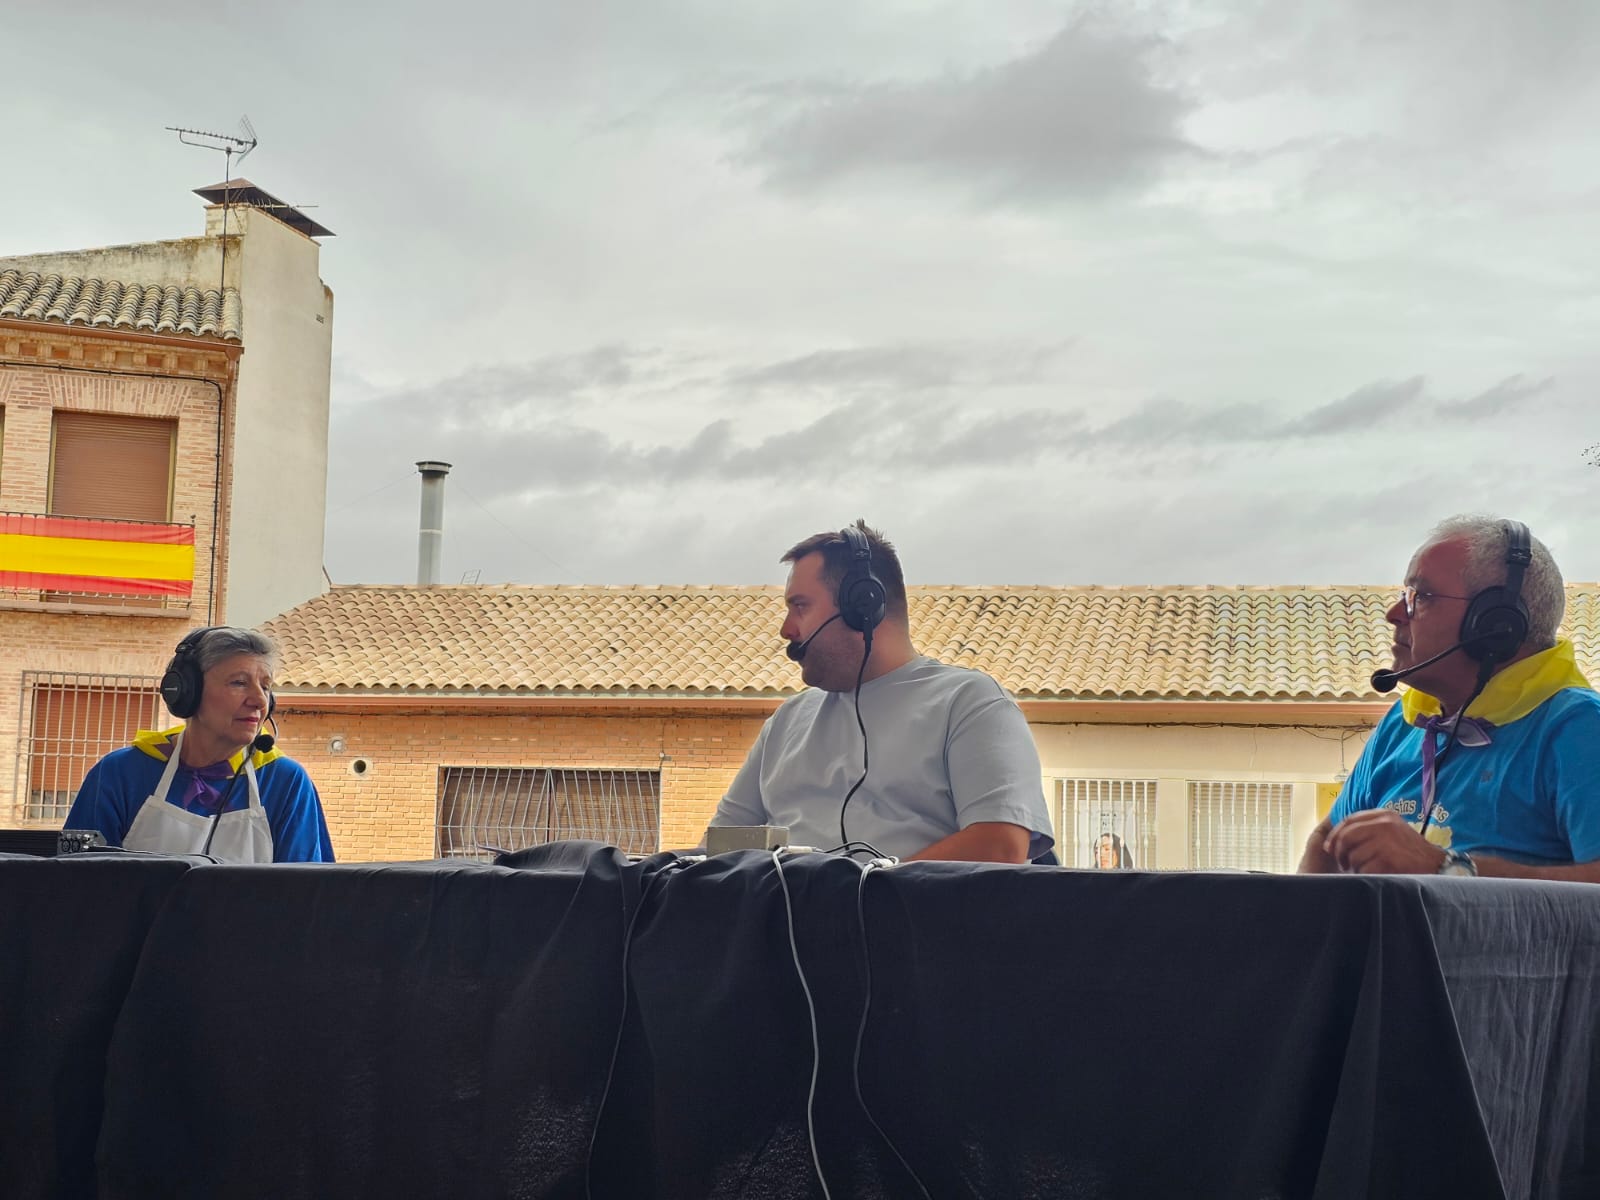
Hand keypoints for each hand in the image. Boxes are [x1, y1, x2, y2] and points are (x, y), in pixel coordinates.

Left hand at [1324, 809, 1447, 874]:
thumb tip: (1334, 840)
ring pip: (1354, 855)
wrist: (1436, 865)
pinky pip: (1364, 868)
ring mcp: (1386, 841)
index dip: (1335, 834)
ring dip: (1353, 866)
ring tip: (1362, 870)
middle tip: (1342, 863)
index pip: (1349, 820)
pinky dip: (1364, 874)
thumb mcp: (1392, 830)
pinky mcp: (1388, 859)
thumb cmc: (1410, 850)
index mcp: (1383, 814)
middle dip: (1339, 852)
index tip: (1329, 847)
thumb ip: (1369, 828)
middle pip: (1346, 837)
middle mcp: (1384, 824)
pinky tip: (1373, 876)